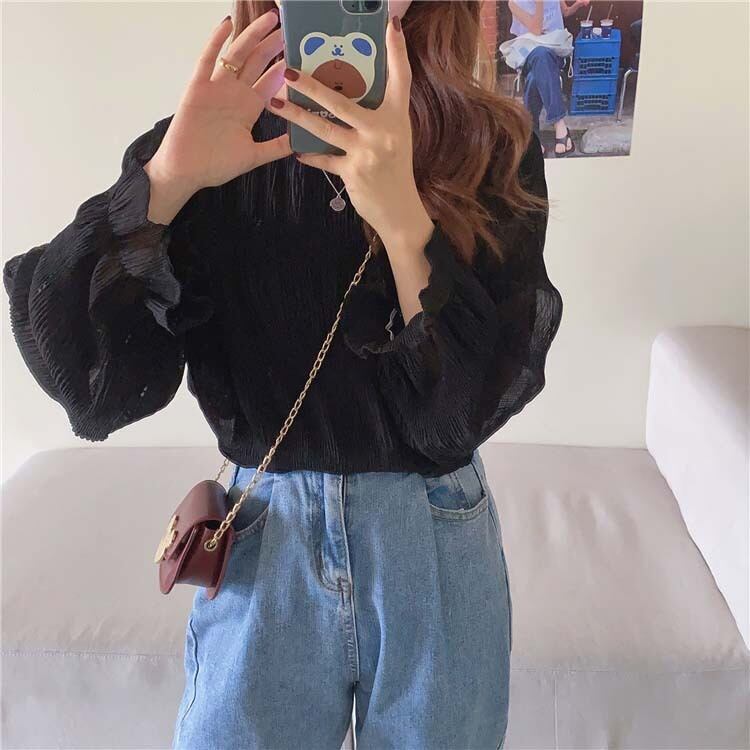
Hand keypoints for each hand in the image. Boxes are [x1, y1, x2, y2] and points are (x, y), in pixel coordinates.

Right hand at [146, 9, 291, 196]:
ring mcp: (216, 89)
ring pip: (238, 55)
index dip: (284, 68)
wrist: (186, 172)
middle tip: (289, 29)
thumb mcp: (253, 156)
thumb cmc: (215, 165)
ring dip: (253, 36)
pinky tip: (227, 24)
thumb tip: (299, 144)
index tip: (300, 53)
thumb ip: (275, 147)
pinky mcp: (197, 88)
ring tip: (270, 20)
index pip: (270, 82)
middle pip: (257, 63)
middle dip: (273, 46)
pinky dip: (215, 42)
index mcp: (248, 109)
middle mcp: (234, 95)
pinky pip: (207, 60)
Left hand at [267, 16, 433, 255]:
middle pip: (342, 101)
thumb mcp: (396, 137)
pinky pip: (324, 159)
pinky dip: (310, 155)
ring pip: (324, 128)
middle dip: (312, 85)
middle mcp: (383, 131)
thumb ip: (379, 115)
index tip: (390, 23)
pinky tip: (296, 150)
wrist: (400, 211)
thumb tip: (354, 89)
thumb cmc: (395, 171)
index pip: (400, 77)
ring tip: (276, 103)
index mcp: (397, 117)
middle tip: (289, 69)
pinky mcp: (353, 172)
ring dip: (297, 115)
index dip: (396, 50)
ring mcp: (366, 152)